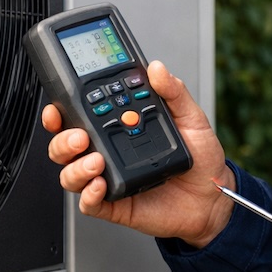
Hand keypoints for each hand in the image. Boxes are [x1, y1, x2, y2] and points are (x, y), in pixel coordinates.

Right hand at [43, 60, 234, 247]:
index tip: (58, 105)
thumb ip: (173, 91)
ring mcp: (109, 177)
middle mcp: (110, 150)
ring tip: (95, 161)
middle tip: (79, 136)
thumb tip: (157, 68)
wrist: (213, 195)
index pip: (82, 115)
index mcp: (121, 126)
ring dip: (75, 167)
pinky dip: (88, 195)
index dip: (62, 110)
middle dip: (62, 139)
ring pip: (70, 173)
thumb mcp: (191, 117)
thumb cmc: (200, 157)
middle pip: (66, 145)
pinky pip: (89, 203)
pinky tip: (99, 185)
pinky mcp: (115, 203)